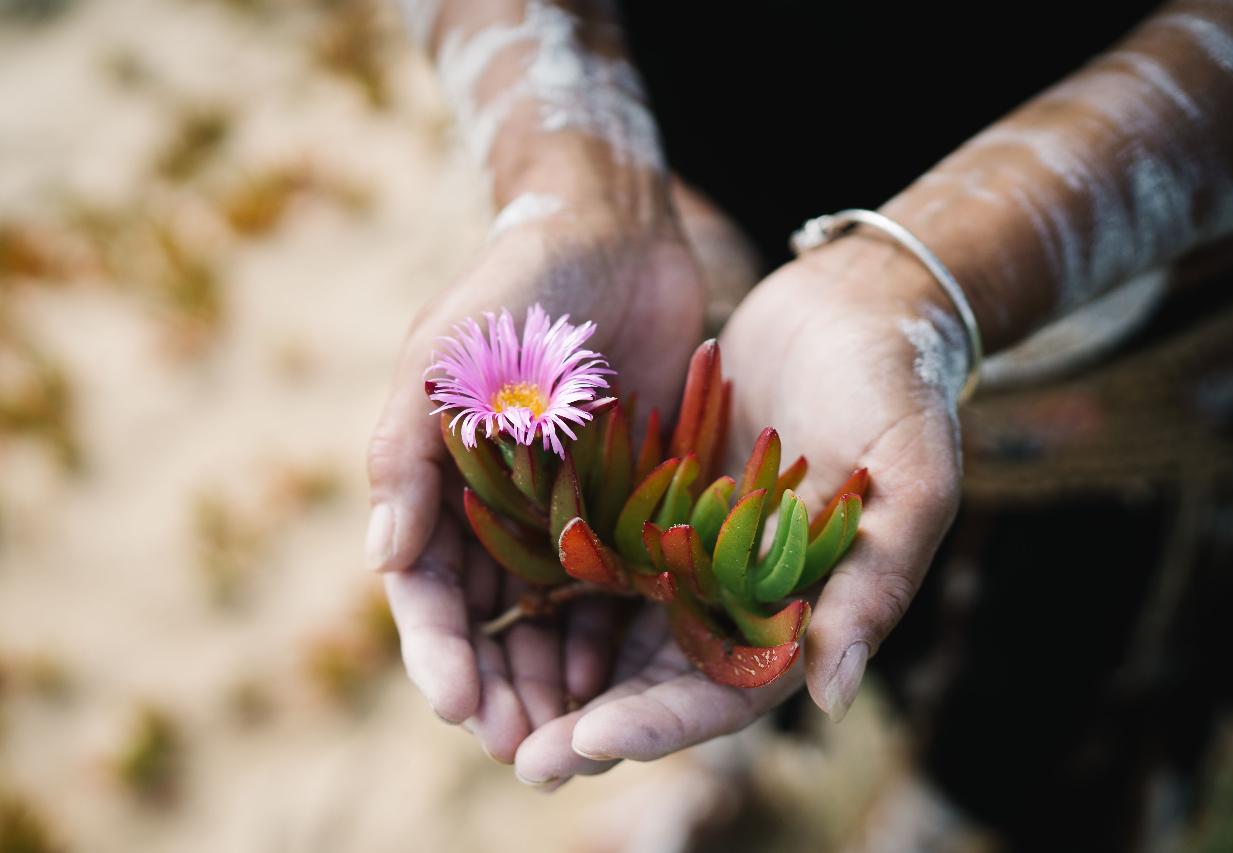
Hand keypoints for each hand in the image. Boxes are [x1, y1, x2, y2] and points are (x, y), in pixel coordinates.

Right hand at [369, 198, 704, 757]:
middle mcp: (498, 511)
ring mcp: (565, 514)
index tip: (458, 704)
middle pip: (490, 625)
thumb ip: (407, 448)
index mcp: (439, 484)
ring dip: (558, 682)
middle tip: (525, 752)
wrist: (613, 236)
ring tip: (578, 737)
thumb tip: (386, 556)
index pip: (427, 588)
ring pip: (552, 623)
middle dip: (500, 689)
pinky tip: (630, 678)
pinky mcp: (628, 504)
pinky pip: (618, 587)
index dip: (438, 650)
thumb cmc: (514, 290)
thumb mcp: (446, 357)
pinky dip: (616, 637)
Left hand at [512, 233, 964, 783]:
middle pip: (658, 679)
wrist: (856, 306)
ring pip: (615, 628)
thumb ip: (875, 587)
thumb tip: (833, 697)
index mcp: (802, 610)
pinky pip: (595, 553)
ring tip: (487, 703)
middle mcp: (737, 592)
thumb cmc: (900, 392)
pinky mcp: (653, 499)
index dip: (661, 722)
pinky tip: (499, 604)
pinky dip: (554, 585)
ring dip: (560, 671)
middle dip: (591, 721)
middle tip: (519, 756)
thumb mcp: (911, 484)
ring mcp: (691, 547)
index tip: (589, 738)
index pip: (728, 691)